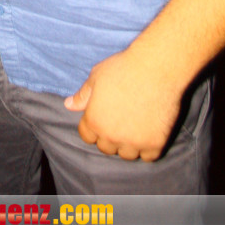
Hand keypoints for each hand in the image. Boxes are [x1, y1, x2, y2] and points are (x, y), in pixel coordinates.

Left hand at [64, 47, 183, 160]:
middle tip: (119, 119)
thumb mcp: (96, 77)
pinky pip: (148, 156)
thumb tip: (68, 105)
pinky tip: (148, 131)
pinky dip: (148, 148)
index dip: (93, 125)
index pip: (87, 136)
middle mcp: (112, 136)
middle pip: (106, 147)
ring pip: (126, 154)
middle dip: (109, 136)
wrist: (156, 68)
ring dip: (128, 144)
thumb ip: (82, 95)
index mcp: (94, 121)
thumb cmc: (123, 68)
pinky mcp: (155, 144)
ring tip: (134, 126)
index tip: (102, 116)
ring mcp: (134, 142)